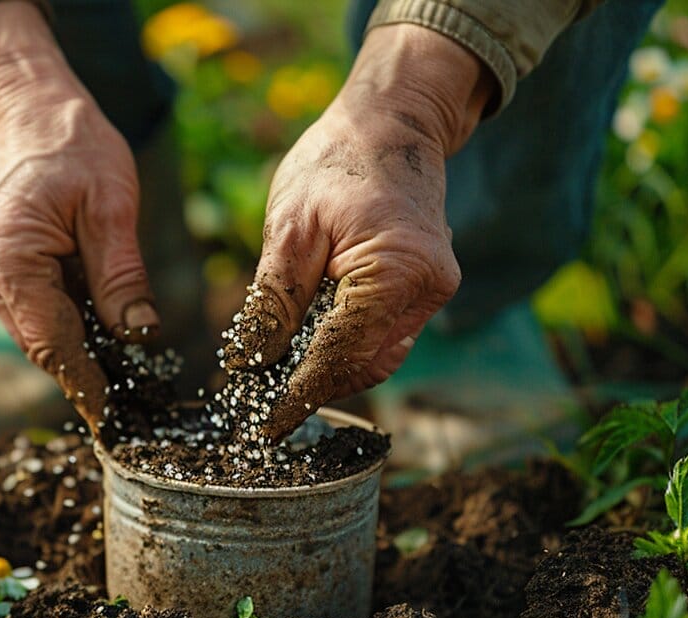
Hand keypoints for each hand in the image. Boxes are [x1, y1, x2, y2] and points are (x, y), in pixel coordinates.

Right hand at [0, 2, 158, 431]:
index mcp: (9, 258)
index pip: (51, 343)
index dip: (84, 383)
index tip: (113, 416)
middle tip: (127, 399)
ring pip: (30, 327)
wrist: (17, 99)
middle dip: (81, 371)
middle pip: (37, 343)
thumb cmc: (67, 139)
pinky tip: (94, 320)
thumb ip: (121, 275)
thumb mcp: (110, 204)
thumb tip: (139, 333)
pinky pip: (25, 304)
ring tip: (119, 364)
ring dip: (71, 344)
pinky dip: (58, 316)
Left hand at [226, 25, 494, 440]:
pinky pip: (380, 335)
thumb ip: (275, 300)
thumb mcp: (289, 227)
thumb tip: (255, 363)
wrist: (391, 122)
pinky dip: (343, 348)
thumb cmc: (336, 162)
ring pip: (374, 358)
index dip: (298, 394)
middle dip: (311, 388)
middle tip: (260, 407)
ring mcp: (432, 291)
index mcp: (396, 270)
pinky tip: (303, 349)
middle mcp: (427, 288)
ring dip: (327, 371)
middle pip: (361, 365)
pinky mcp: (424, 288)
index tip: (265, 425)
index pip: (340, 354)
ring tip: (275, 381)